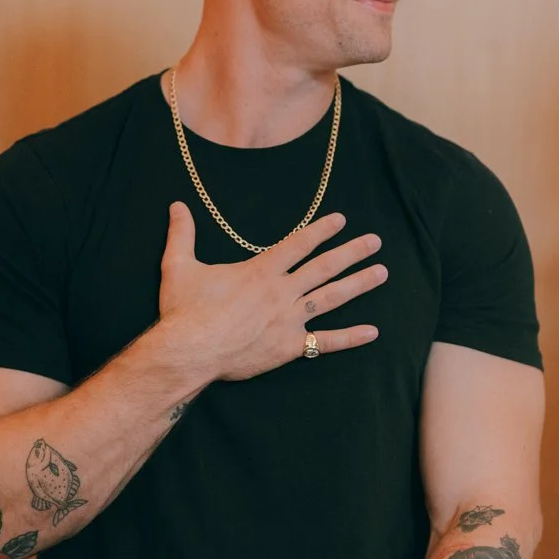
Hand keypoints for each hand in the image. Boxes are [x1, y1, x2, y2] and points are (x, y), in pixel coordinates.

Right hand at [159, 204, 387, 382]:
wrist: (189, 352)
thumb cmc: (184, 311)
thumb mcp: (179, 266)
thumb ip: (182, 234)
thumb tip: (176, 205)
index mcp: (261, 271)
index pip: (298, 244)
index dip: (321, 230)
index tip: (341, 219)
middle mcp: (281, 292)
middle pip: (324, 267)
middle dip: (352, 252)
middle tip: (375, 241)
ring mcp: (289, 320)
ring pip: (332, 298)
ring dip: (359, 284)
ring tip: (382, 273)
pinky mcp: (289, 348)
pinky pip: (325, 342)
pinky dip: (350, 338)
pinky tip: (373, 332)